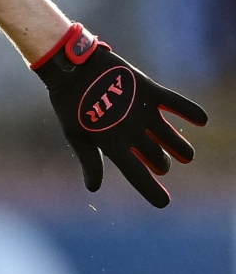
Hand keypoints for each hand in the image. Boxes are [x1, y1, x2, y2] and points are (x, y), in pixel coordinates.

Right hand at [33, 24, 206, 207]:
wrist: (74, 70)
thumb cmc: (70, 103)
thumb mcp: (76, 134)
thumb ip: (89, 160)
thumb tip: (93, 189)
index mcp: (114, 145)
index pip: (135, 173)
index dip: (149, 189)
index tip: (164, 203)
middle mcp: (132, 131)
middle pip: (154, 154)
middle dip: (162, 163)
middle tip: (165, 166)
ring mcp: (142, 113)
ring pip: (167, 134)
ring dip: (179, 144)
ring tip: (187, 156)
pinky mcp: (149, 92)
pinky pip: (173, 103)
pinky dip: (188, 110)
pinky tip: (202, 119)